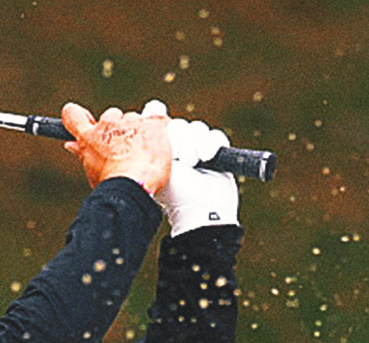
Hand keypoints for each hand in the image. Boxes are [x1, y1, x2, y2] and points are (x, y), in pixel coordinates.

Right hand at [61, 103, 171, 193]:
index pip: (73, 115)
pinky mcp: (154, 125)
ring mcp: (132, 123)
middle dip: (118, 129)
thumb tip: (72, 146)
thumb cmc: (113, 185)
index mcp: (89, 137)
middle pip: (111, 116)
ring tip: (144, 155)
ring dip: (139, 132)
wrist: (135, 185)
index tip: (89, 123)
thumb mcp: (93, 171)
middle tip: (125, 151)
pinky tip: (160, 145)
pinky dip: (160, 130)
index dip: (80, 117)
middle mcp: (108, 125)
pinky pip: (158, 119)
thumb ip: (83, 153)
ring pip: (135, 119)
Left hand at [140, 101, 239, 236]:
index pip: (160, 121)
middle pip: (180, 124)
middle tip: (180, 160)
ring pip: (197, 128)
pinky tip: (207, 157)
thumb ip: (150, 134)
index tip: (165, 141)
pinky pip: (216, 135)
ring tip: (192, 163)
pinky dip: (211, 144)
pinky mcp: (217, 154)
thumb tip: (153, 105)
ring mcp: (198, 150)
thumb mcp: (156, 162)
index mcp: (159, 149)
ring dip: (195, 144)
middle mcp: (178, 147)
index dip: (164, 127)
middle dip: (180, 140)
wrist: (200, 211)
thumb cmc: (173, 192)